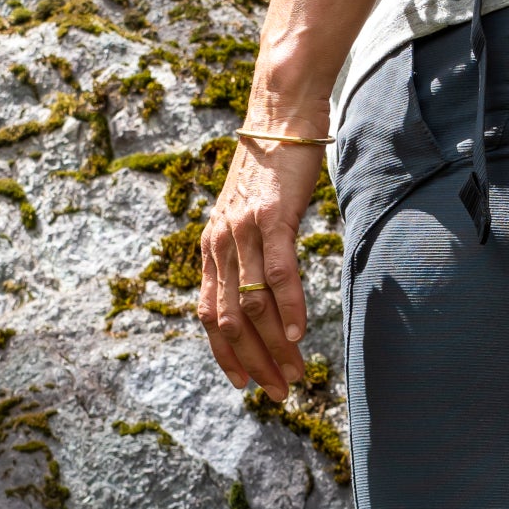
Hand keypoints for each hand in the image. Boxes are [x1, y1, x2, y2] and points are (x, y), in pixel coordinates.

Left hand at [197, 136, 321, 399]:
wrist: (281, 116)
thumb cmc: (273, 168)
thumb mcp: (250, 216)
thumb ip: (250, 252)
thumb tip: (265, 291)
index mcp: (213, 247)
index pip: (209, 314)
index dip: (225, 354)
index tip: (245, 383)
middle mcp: (220, 243)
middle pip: (230, 319)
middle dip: (253, 361)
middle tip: (277, 392)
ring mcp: (243, 231)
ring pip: (253, 304)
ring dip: (274, 345)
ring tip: (295, 374)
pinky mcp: (271, 217)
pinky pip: (277, 271)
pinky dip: (287, 306)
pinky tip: (299, 334)